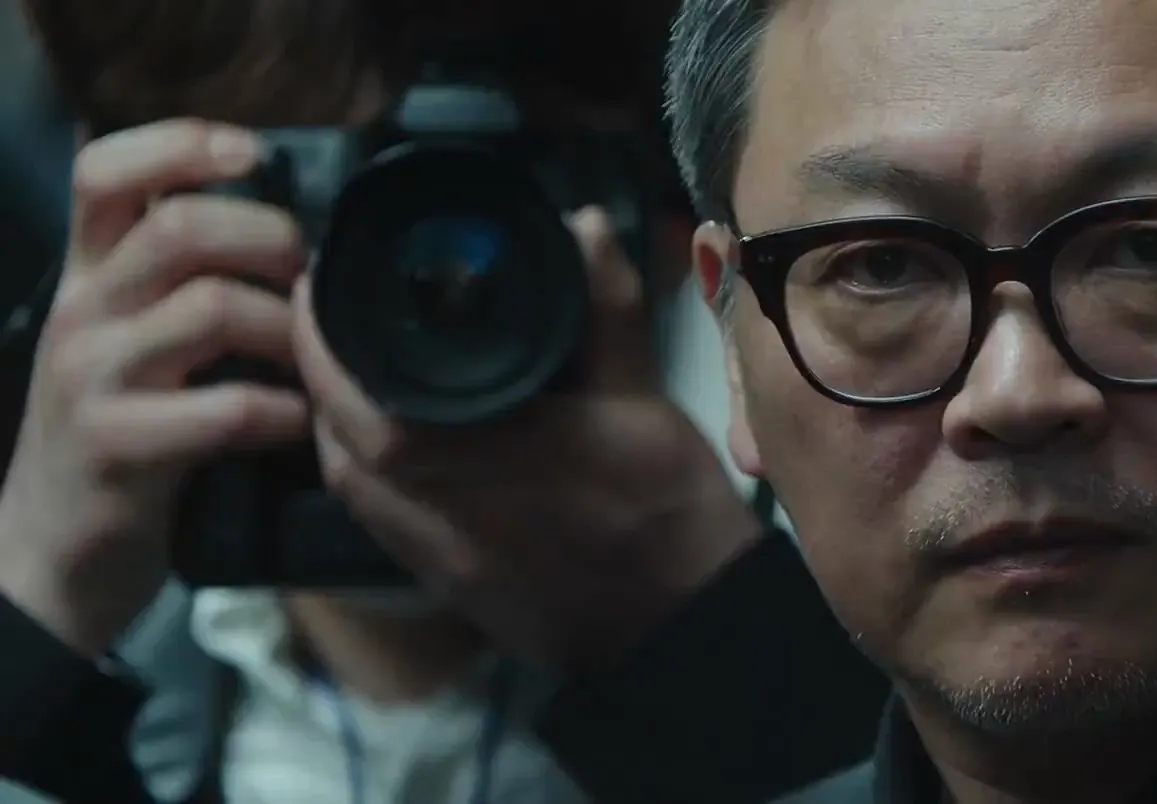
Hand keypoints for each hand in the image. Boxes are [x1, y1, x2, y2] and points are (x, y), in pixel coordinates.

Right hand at [0, 120, 306, 653]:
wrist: (52, 550)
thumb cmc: (121, 430)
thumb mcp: (132, 337)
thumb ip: (181, 279)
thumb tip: (284, 221)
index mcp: (87, 274)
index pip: (105, 171)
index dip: (181, 144)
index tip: (252, 152)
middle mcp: (83, 312)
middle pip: (180, 227)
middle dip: (269, 237)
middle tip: (310, 274)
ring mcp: (94, 379)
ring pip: (210, 309)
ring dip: (288, 329)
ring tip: (314, 359)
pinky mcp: (118, 447)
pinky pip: (224, 409)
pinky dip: (282, 411)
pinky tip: (297, 422)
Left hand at [295, 207, 761, 670]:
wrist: (687, 624)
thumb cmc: (673, 511)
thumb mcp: (648, 398)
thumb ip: (607, 307)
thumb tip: (586, 225)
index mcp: (495, 455)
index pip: (367, 400)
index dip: (324, 341)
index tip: (319, 285)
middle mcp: (448, 511)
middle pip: (338, 443)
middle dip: (318, 374)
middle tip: (326, 316)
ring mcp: (442, 558)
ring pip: (349, 486)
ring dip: (333, 426)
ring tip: (349, 369)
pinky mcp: (448, 584)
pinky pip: (376, 519)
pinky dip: (362, 472)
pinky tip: (386, 440)